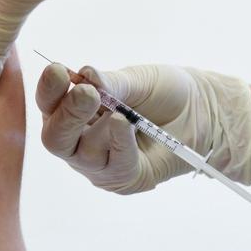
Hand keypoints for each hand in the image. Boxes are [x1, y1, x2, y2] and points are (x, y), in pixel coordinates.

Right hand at [35, 63, 250, 193]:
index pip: (48, 104)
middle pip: (54, 137)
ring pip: (80, 154)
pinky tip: (125, 126)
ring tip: (119, 113)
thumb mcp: (135, 81)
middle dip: (67, 114)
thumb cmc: (163, 93)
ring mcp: (99, 163)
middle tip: (85, 93)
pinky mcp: (124, 179)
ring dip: (98, 130)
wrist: (202, 112)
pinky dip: (118, 142)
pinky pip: (112, 166)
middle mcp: (79, 139)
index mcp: (73, 110)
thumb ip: (109, 82)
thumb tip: (83, 74)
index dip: (49, 90)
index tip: (59, 71)